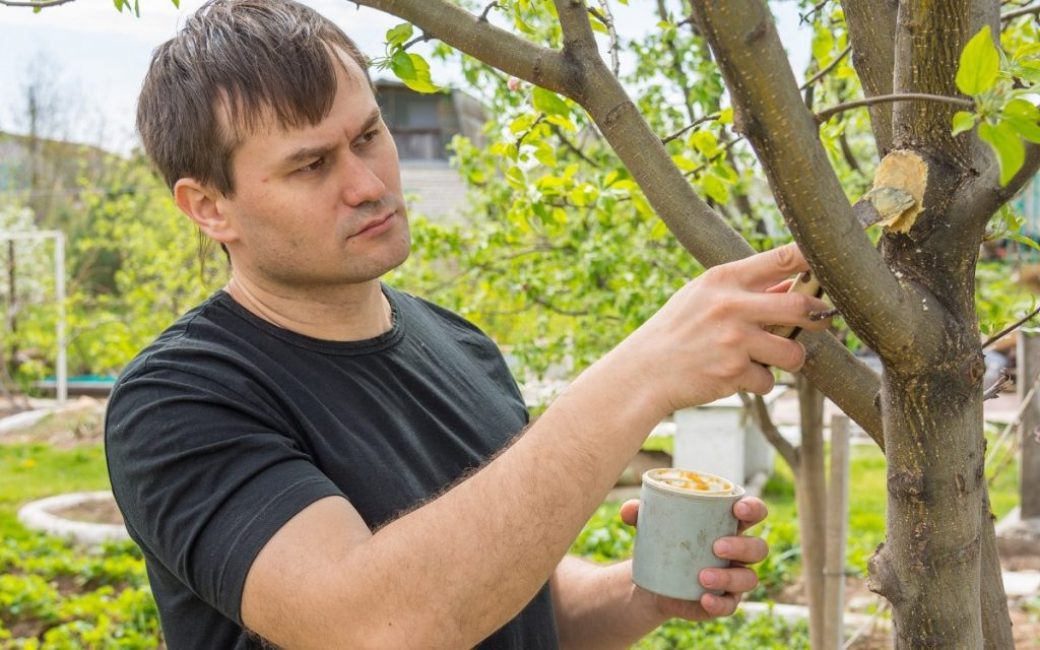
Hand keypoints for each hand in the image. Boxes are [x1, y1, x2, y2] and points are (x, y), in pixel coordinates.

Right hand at [619, 244, 831, 416]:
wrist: (643, 372)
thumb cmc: (675, 332)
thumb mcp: (700, 298)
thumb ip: (743, 291)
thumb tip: (790, 288)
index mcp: (723, 279)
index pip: (782, 258)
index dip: (814, 260)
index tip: (830, 268)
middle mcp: (731, 305)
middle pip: (802, 306)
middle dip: (817, 317)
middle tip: (818, 322)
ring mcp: (734, 340)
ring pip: (793, 352)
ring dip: (787, 359)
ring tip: (765, 359)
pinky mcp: (733, 372)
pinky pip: (768, 381)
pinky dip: (757, 383)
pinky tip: (734, 376)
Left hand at [620, 496, 767, 619]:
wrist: (654, 579)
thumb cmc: (663, 540)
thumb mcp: (651, 524)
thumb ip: (639, 512)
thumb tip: (628, 511)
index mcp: (728, 524)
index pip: (753, 513)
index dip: (753, 509)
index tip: (738, 509)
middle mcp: (739, 553)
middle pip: (758, 548)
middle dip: (741, 546)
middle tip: (716, 546)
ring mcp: (734, 579)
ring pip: (748, 578)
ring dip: (729, 577)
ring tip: (703, 576)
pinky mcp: (723, 601)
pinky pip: (729, 605)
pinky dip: (719, 603)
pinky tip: (704, 599)